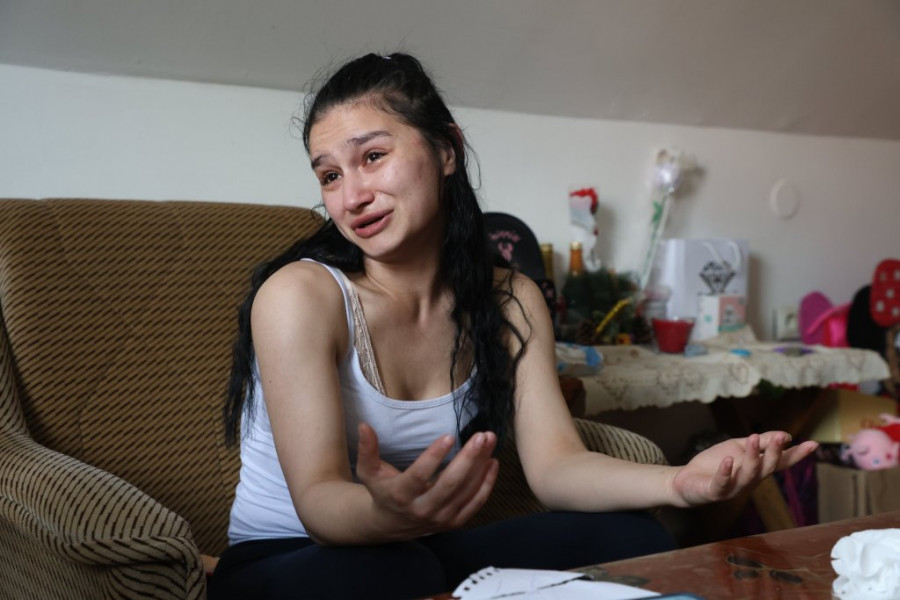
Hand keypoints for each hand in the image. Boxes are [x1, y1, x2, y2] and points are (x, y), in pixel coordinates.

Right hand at [355, 422, 498, 537]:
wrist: (391, 525)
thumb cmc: (382, 491)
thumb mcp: (368, 472)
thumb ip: (367, 449)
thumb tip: (364, 426)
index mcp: (401, 495)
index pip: (420, 475)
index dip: (434, 456)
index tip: (449, 435)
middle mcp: (422, 509)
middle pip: (450, 484)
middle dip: (469, 458)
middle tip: (482, 435)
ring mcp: (440, 518)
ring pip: (466, 491)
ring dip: (481, 465)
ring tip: (490, 441)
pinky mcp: (454, 522)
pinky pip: (475, 503)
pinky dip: (487, 484)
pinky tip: (493, 462)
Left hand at [670, 431, 817, 506]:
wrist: (687, 481)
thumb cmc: (715, 464)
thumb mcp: (737, 448)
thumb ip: (759, 443)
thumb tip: (786, 436)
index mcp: (757, 469)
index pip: (780, 462)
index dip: (796, 455)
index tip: (813, 444)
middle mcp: (750, 481)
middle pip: (767, 468)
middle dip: (773, 453)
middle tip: (779, 437)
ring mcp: (733, 488)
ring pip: (748, 475)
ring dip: (752, 457)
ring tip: (752, 438)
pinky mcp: (715, 492)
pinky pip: (722, 483)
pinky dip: (726, 473)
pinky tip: (728, 461)